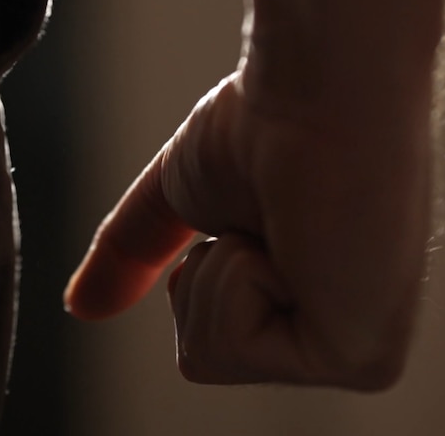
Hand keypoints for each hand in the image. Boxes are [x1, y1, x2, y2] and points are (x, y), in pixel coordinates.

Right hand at [63, 67, 431, 390]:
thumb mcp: (184, 197)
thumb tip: (79, 306)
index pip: (209, 341)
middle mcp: (350, 340)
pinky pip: (228, 350)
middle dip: (208, 270)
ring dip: (224, 268)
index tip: (264, 211)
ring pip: (206, 357)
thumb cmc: (265, 126)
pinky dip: (239, 277)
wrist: (316, 85)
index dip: (204, 266)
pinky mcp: (364, 359)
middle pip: (201, 356)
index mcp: (320, 308)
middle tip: (272, 216)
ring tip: (289, 221)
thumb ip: (138, 251)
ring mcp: (364, 355)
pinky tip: (301, 238)